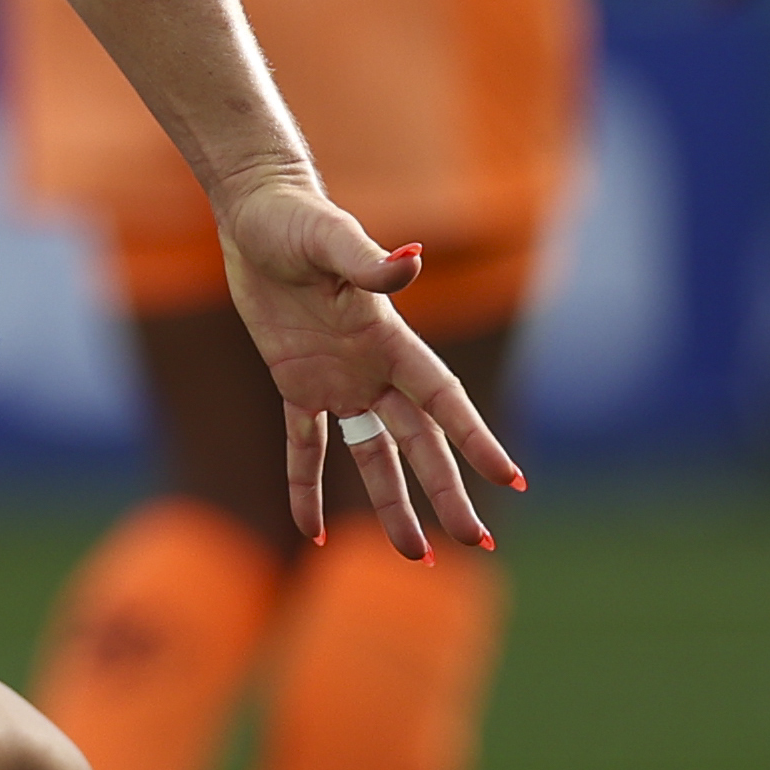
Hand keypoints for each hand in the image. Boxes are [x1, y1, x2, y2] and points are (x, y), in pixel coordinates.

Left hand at [215, 176, 524, 558]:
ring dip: (392, 504)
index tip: (512, 479)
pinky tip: (311, 532)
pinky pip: (304, 445)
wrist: (257, 214)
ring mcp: (337, 379)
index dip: (475, 438)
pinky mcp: (295, 382)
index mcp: (390, 338)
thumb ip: (369, 259)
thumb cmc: (297, 219)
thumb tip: (412, 258)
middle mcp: (373, 368)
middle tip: (476, 541)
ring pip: (373, 455)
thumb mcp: (329, 238)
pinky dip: (306, 486)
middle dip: (446, 491)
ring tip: (417, 555)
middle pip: (418, 442)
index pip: (442, 399)